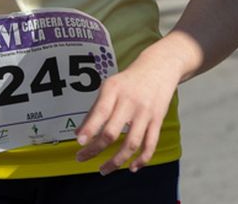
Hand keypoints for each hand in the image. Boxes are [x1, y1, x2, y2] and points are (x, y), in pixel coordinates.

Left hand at [74, 58, 180, 174]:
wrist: (160, 67)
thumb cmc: (129, 80)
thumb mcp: (110, 87)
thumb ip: (94, 110)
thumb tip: (78, 133)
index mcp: (114, 90)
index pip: (100, 112)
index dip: (89, 129)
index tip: (79, 142)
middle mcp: (129, 101)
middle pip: (112, 131)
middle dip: (95, 149)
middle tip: (82, 158)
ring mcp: (145, 113)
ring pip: (131, 143)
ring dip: (116, 161)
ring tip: (103, 170)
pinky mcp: (157, 120)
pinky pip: (150, 144)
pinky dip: (142, 159)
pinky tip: (131, 167)